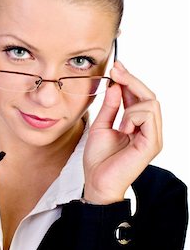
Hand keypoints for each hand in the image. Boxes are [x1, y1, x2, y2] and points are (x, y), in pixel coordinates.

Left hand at [83, 61, 161, 203]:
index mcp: (138, 125)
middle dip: (132, 80)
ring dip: (131, 103)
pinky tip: (122, 127)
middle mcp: (149, 129)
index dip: (129, 79)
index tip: (116, 67)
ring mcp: (152, 136)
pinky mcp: (152, 144)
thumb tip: (115, 85)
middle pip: (149, 96)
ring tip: (118, 122)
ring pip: (151, 103)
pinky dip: (132, 116)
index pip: (139, 97)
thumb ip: (110, 106)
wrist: (96, 182)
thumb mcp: (101, 126)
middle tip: (116, 72)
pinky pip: (148, 116)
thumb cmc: (98, 159)